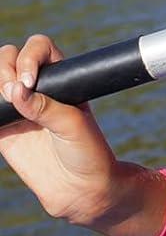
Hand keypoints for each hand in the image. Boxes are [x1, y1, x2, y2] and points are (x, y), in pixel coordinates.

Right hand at [0, 35, 164, 235]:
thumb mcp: (72, 125)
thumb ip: (45, 107)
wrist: (78, 187)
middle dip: (4, 67)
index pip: (39, 48)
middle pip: (8, 57)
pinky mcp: (2, 128)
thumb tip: (16, 90)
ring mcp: (17, 107)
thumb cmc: (87, 151)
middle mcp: (37, 87)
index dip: (29, 56)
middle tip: (12, 94)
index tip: (29, 80)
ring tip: (4, 102)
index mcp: (60, 77)